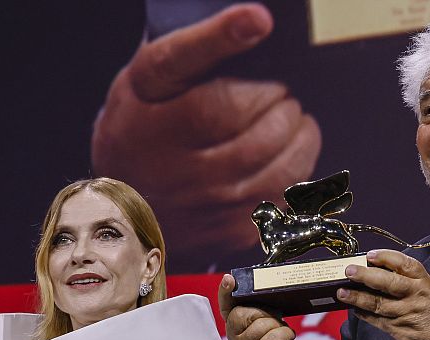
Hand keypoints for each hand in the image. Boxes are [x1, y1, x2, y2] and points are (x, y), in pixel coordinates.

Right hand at [91, 3, 321, 265]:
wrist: (128, 204)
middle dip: (281, 100)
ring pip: (277, 164)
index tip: (258, 19)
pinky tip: (290, 157)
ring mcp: (200, 199)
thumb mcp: (149, 81)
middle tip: (281, 94)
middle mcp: (169, 155)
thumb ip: (194, 51)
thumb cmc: (146, 128)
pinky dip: (298, 172)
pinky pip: (282, 197)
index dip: (221, 39)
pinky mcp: (227, 229)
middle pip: (249, 120)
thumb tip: (256, 23)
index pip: (184, 65)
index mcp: (145, 104)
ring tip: (295, 122)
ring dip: (301, 136)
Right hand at [218, 274, 293, 339]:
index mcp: (235, 324)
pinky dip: (286, 335)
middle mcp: (234, 336)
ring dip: (279, 326)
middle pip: (246, 313)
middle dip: (266, 313)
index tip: (229, 279)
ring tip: (281, 333)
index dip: (225, 292)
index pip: (226, 305)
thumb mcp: (264, 324)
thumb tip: (269, 293)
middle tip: (276, 320)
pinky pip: (274, 338)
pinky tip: (286, 339)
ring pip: (263, 325)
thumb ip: (260, 310)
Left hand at [337, 250, 429, 339]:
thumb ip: (406, 279)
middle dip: (366, 276)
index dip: (385, 257)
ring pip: (378, 304)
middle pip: (388, 283)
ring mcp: (407, 314)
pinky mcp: (400, 330)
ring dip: (357, 298)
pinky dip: (364, 315)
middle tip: (349, 271)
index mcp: (423, 281)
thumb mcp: (429, 287)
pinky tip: (353, 309)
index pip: (404, 264)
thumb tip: (375, 269)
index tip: (370, 255)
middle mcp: (415, 296)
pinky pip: (378, 321)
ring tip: (341, 293)